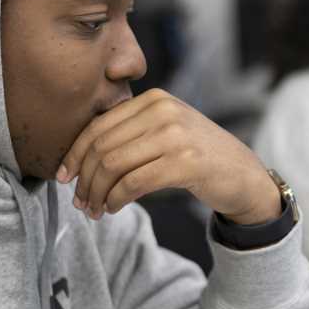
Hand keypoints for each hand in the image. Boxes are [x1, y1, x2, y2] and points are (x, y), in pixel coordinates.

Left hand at [57, 89, 280, 223]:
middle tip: (80, 202)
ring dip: (97, 193)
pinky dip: (116, 200)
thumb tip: (80, 159)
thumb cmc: (198, 157)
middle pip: (103, 147)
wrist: (244, 175)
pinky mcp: (185, 162)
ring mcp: (176, 135)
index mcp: (154, 99)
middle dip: (85, 178)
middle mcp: (163, 111)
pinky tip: (113, 208)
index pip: (99, 125)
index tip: (64, 177)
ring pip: (114, 166)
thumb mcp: (166, 132)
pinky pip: (134, 183)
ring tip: (94, 209)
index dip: (75, 154)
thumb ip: (132, 133)